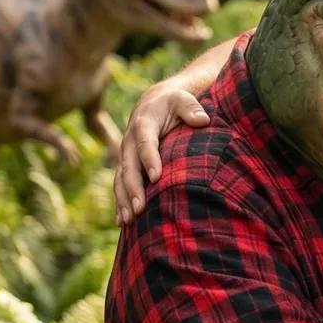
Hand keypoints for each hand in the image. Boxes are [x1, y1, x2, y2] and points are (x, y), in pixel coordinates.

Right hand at [114, 82, 210, 223]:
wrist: (152, 104)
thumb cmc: (173, 104)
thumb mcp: (182, 99)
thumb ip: (192, 107)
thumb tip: (203, 120)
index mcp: (144, 124)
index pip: (146, 143)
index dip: (150, 159)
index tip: (157, 177)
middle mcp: (129, 141)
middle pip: (129, 166)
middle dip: (133, 188)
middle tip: (140, 208)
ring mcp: (125, 155)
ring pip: (120, 179)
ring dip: (123, 200)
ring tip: (129, 220)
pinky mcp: (125, 166)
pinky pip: (119, 186)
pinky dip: (119, 204)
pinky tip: (121, 223)